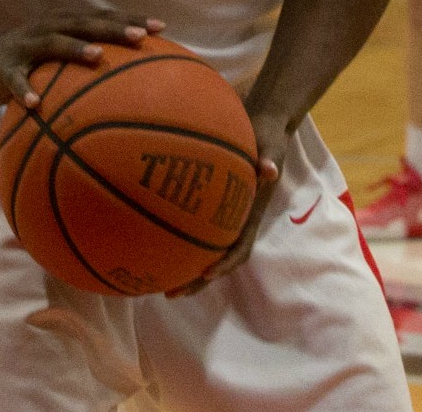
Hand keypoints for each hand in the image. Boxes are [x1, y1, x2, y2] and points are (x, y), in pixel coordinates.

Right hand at [0, 12, 163, 108]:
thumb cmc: (30, 61)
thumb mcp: (59, 56)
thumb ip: (88, 64)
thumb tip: (132, 85)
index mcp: (65, 24)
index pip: (104, 18)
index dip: (131, 20)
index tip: (162, 27)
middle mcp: (49, 28)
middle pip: (86, 24)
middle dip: (114, 29)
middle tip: (142, 38)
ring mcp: (26, 46)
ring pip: (53, 44)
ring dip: (76, 49)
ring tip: (98, 57)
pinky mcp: (5, 68)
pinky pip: (16, 81)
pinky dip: (25, 91)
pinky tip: (36, 105)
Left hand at [165, 108, 288, 296]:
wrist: (265, 127)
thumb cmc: (268, 137)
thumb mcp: (272, 145)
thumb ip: (270, 157)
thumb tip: (269, 169)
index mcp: (252, 214)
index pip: (241, 248)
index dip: (225, 264)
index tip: (207, 273)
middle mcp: (238, 221)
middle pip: (218, 260)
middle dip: (197, 280)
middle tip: (171, 293)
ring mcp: (225, 216)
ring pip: (205, 251)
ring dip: (185, 269)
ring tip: (158, 283)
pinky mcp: (212, 206)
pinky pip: (195, 228)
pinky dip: (176, 240)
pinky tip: (150, 241)